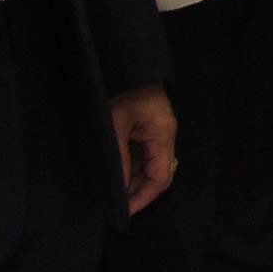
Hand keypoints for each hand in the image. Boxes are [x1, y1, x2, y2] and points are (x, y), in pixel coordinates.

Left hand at [109, 84, 176, 213]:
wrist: (117, 59)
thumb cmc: (118, 91)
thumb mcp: (114, 128)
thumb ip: (118, 161)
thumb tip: (118, 190)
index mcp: (163, 135)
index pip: (160, 178)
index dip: (142, 198)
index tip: (123, 212)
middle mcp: (163, 134)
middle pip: (155, 172)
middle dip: (135, 189)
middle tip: (112, 203)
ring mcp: (154, 127)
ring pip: (146, 162)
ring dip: (130, 177)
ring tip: (109, 188)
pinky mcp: (144, 122)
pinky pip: (140, 150)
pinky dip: (127, 163)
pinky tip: (113, 169)